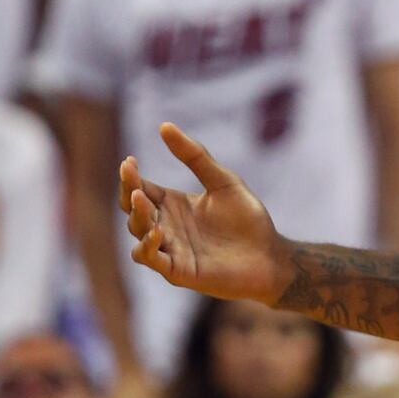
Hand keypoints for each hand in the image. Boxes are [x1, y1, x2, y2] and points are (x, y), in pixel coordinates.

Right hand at [120, 122, 285, 304]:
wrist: (270, 254)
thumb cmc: (247, 219)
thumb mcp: (222, 181)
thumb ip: (194, 156)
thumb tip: (164, 126)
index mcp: (173, 204)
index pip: (141, 188)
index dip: (130, 176)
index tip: (129, 161)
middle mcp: (166, 226)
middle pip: (133, 210)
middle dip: (129, 194)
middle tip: (134, 182)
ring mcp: (171, 249)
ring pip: (138, 234)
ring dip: (136, 218)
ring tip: (141, 200)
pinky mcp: (179, 271)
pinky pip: (153, 260)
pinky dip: (149, 247)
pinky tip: (158, 231)